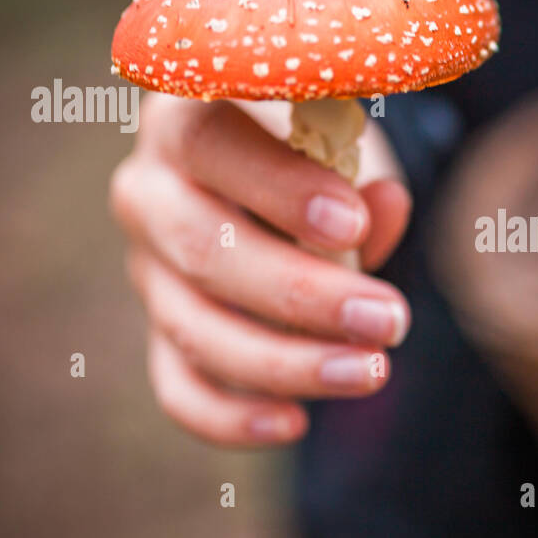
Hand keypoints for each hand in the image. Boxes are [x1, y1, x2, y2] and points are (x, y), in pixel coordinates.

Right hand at [110, 91, 411, 446]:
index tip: (351, 222)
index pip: (210, 141)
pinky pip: (178, 385)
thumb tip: (384, 205)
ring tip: (371, 370)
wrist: (279, 171)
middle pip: (203, 249)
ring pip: (193, 327)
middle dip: (302, 294)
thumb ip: (359, 166)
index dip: (277, 186)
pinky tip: (293, 423)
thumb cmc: (312, 140)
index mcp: (186, 114)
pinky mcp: (161, 328)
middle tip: (389, 319)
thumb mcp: (340, 134)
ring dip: (286, 361)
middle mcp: (148, 189)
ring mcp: (148, 266)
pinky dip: (229, 417)